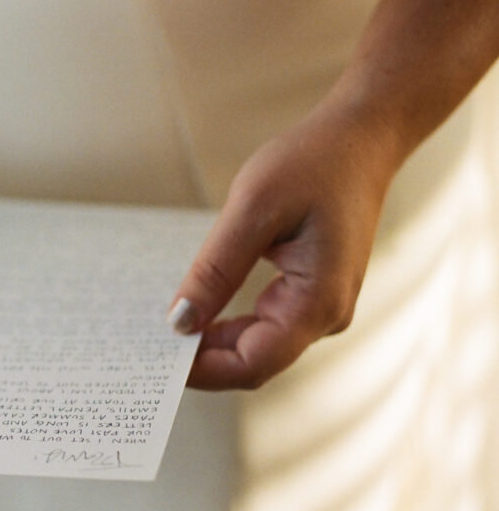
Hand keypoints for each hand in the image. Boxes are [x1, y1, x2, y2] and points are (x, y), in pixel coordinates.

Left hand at [168, 102, 399, 389]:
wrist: (361, 139)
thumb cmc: (314, 163)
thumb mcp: (252, 210)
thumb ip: (214, 271)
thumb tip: (180, 322)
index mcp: (319, 300)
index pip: (253, 363)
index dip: (203, 370)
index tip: (158, 360)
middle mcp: (326, 315)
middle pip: (254, 362)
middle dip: (202, 360)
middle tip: (150, 348)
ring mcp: (321, 308)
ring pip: (257, 348)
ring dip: (212, 344)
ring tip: (166, 331)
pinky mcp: (311, 296)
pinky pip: (265, 326)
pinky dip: (227, 326)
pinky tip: (197, 313)